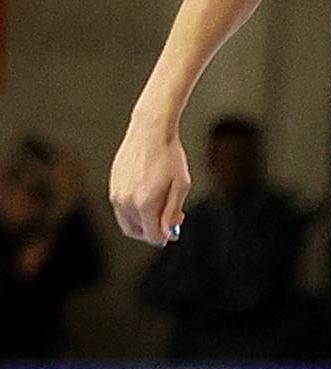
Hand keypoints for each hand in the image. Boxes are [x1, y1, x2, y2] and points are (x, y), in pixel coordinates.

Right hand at [109, 120, 189, 245]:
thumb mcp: (181, 186)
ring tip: (161, 206)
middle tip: (167, 222)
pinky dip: (134, 210)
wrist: (150, 132)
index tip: (174, 230)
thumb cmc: (169, 157)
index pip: (151, 235)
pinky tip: (149, 196)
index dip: (164, 236)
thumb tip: (166, 233)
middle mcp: (125, 201)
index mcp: (144, 203)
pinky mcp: (112, 184)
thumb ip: (172, 212)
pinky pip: (121, 207)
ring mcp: (115, 192)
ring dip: (142, 221)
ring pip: (126, 221)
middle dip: (151, 232)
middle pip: (135, 232)